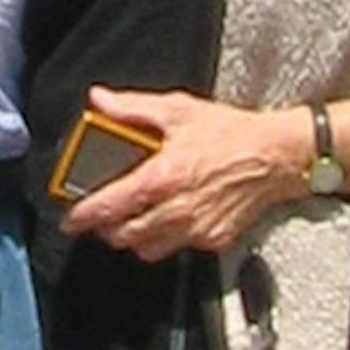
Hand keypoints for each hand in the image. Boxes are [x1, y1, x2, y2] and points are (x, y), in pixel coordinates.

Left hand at [61, 87, 311, 260]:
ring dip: (133, 238)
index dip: (83, 216)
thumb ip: (133, 108)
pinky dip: (165, 239)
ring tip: (133, 218)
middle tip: (105, 214)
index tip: (71, 220)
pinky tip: (168, 218)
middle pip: (123, 235)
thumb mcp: (179, 110)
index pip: (110, 206)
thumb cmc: (232, 133)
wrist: (278, 156)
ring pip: (146, 250)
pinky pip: (177, 249)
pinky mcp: (213, 240)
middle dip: (107, 227)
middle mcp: (176, 208)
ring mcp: (195, 229)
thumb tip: (100, 100)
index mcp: (162, 176)